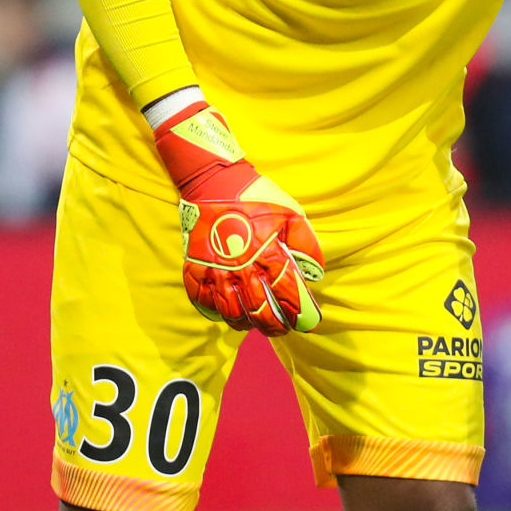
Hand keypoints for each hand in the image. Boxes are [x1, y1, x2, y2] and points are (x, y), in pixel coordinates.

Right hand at [153, 99, 324, 333]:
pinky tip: (226, 311)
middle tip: (282, 328)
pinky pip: (203, 301)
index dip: (301, 315)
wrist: (214, 181)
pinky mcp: (195, 268)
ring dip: (246, 323)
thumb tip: (315, 273)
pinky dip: (216, 312)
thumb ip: (306, 245)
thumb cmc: (257, 197)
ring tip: (255, 322)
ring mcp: (215, 271)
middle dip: (274, 326)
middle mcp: (241, 269)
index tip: (308, 323)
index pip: (288, 296)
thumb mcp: (292, 214)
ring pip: (231, 313)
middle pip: (260, 312)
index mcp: (268, 255)